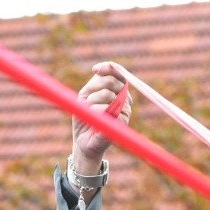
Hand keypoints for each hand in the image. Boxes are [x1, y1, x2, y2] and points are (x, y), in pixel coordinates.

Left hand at [71, 60, 130, 175]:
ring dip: (93, 100)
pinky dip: (96, 111)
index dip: (108, 67)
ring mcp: (125, 109)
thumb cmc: (85, 119)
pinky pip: (110, 109)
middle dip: (95, 87)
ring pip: (110, 94)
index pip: (118, 71)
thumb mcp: (85, 98)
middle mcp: (124, 97)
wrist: (84, 142)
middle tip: (86, 99)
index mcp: (117, 89)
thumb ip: (93, 85)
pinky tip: (92, 117)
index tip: (94, 70)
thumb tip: (96, 70)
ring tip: (88, 111)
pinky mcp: (123, 121)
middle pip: (113, 81)